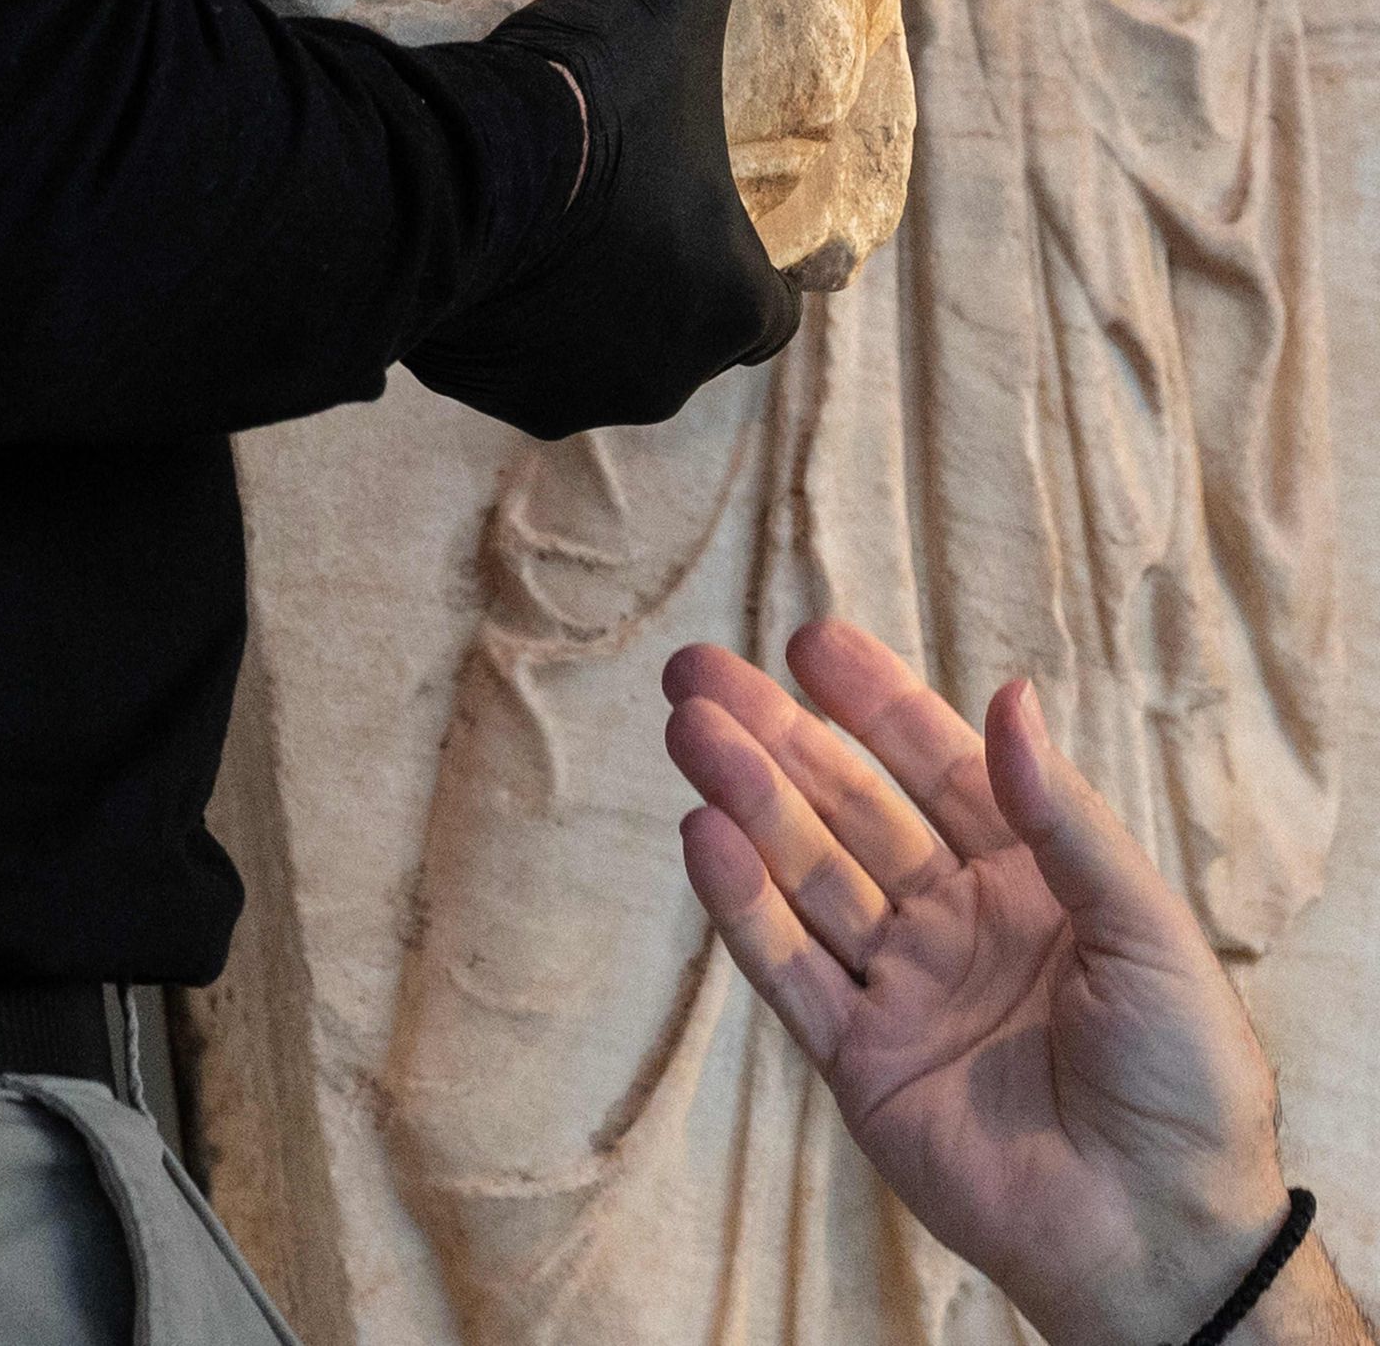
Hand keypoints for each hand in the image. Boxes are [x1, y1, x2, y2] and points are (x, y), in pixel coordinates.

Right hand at [406, 0, 801, 438]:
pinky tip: (479, 245)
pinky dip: (497, 314)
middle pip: (674, 332)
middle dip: (653, 279)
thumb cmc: (585, 100)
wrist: (440, 171)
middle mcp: (658, 376)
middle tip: (615, 202)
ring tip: (542, 219)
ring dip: (575, 303)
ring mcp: (562, 390)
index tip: (705, 207)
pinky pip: (501, 354)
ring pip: (586, 351)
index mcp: (730, 310)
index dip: (747, 260)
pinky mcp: (477, 385)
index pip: (768, 307)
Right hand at [663, 623, 1289, 1345]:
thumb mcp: (1145, 923)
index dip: (872, 700)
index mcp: (1026, 873)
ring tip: (690, 731)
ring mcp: (901, 987)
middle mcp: (952, 916)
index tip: (810, 640)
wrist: (1160, 1232)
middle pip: (847, 805)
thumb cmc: (1183, 1074)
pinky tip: (703, 838)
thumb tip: (1010, 697)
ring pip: (807, 873)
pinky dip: (744, 907)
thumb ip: (1063, 818)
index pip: (933, 762)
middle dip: (775, 734)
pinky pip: (792, 971)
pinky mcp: (862, 1063)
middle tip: (701, 673)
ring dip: (746, 800)